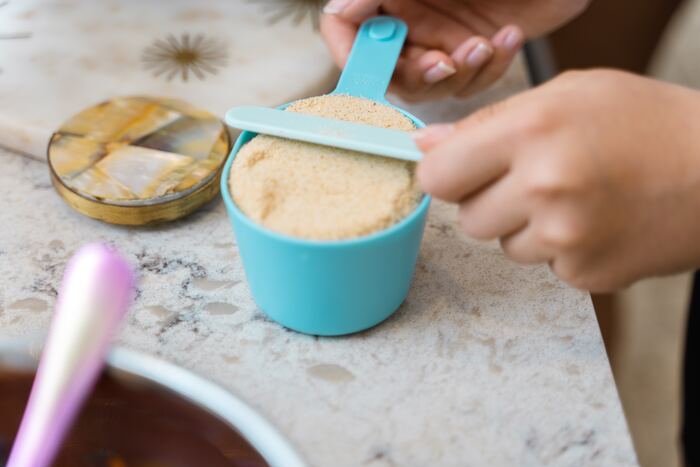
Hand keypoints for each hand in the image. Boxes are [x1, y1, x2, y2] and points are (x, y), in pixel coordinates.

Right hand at [320, 0, 588, 101]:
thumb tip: (338, 9)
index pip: (346, 34)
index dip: (354, 58)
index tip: (376, 69)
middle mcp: (413, 18)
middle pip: (391, 72)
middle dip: (421, 74)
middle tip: (446, 62)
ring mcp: (446, 35)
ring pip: (434, 84)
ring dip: (461, 73)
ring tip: (485, 44)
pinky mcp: (480, 47)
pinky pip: (474, 80)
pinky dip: (493, 66)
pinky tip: (509, 37)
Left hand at [414, 70, 699, 291]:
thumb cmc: (645, 122)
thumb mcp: (567, 94)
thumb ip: (488, 122)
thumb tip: (426, 144)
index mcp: (531, 131)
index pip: (437, 175)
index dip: (445, 174)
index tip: (459, 171)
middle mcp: (544, 186)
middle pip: (467, 218)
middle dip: (490, 200)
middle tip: (535, 179)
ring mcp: (565, 237)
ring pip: (504, 245)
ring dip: (526, 226)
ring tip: (576, 198)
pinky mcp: (585, 273)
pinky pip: (543, 265)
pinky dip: (561, 249)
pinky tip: (596, 222)